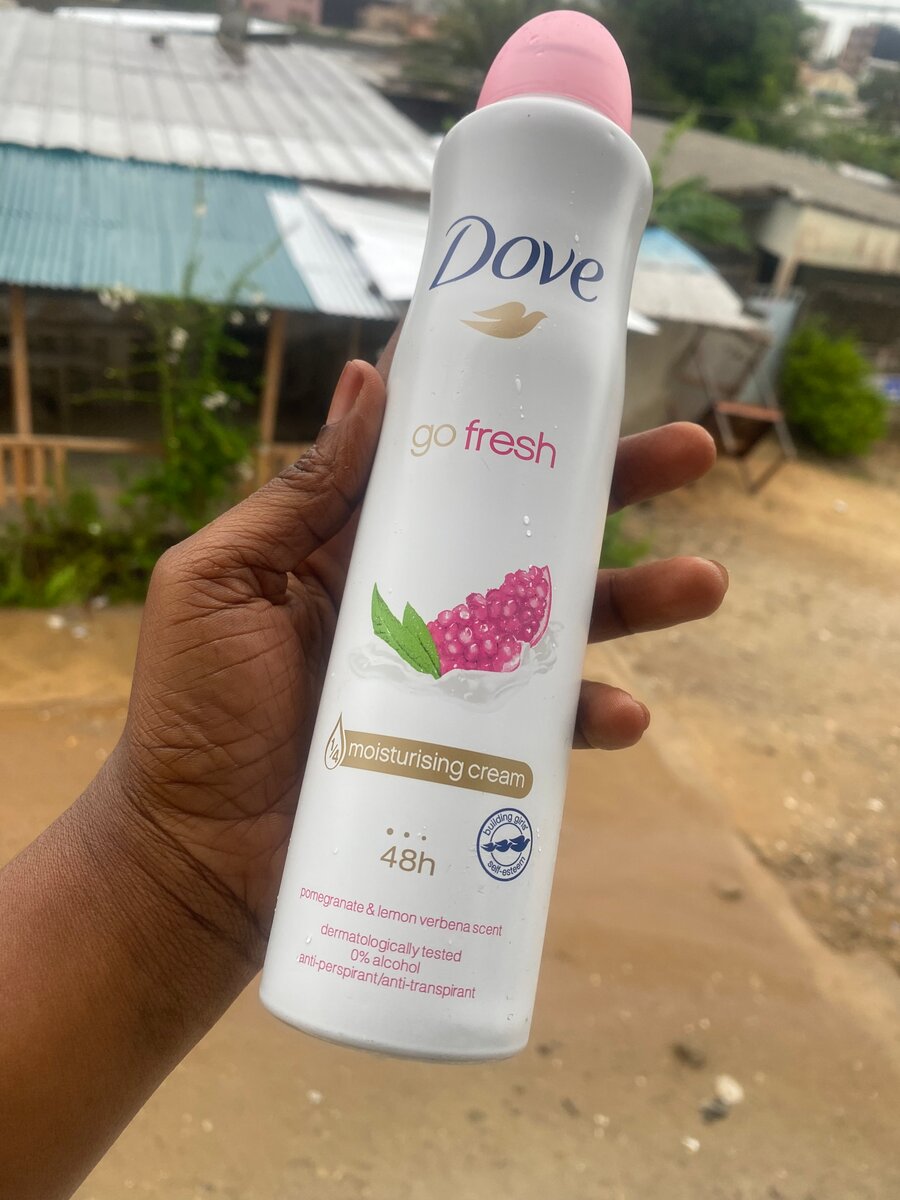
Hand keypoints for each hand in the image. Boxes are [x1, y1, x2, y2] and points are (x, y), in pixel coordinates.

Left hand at [113, 358, 725, 959]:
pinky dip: (589, 716)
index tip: (568, 361)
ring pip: (559, 619)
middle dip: (610, 487)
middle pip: (524, 527)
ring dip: (637, 597)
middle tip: (689, 452)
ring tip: (702, 581)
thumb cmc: (190, 711)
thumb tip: (369, 380)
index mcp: (354, 543)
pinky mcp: (466, 749)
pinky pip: (544, 724)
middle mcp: (416, 595)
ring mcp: (449, 672)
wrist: (194, 855)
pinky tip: (624, 714)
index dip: (502, 409)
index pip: (441, 456)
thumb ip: (296, 493)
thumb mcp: (220, 581)